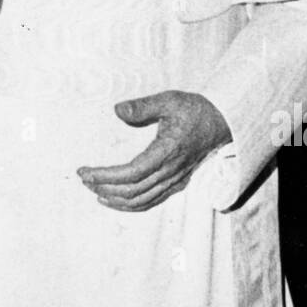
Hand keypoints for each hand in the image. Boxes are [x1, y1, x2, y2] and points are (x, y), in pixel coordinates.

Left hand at [78, 90, 231, 211]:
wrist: (222, 122)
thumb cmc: (195, 109)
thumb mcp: (169, 100)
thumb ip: (142, 106)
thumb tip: (117, 110)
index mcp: (167, 152)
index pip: (131, 173)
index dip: (105, 176)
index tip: (85, 171)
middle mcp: (171, 172)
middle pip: (132, 191)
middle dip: (104, 187)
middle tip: (84, 179)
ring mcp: (175, 180)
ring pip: (141, 201)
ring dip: (115, 199)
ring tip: (94, 191)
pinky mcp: (177, 183)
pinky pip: (151, 201)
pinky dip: (131, 205)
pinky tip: (116, 201)